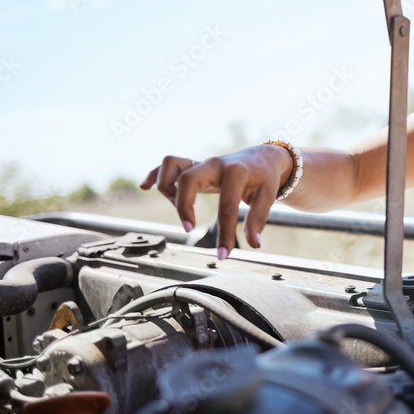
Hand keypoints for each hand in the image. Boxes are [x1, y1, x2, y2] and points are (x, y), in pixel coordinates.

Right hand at [139, 145, 292, 258]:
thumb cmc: (264, 177)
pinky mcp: (193, 165)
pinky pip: (167, 165)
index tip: (223, 255)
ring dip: (168, 188)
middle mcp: (214, 164)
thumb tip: (253, 243)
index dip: (224, 233)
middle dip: (183, 206)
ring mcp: (201, 163)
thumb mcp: (268, 196)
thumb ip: (258, 219)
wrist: (261, 158)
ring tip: (177, 206)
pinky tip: (145, 186)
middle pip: (188, 178)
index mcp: (236, 172)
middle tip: (190, 229)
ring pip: (172, 165)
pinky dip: (154, 174)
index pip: (227, 206)